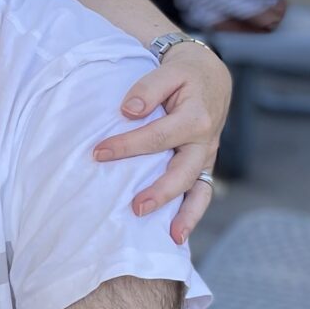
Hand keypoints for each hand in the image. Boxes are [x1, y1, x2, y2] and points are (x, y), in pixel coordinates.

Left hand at [93, 43, 230, 245]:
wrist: (210, 75)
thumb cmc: (183, 74)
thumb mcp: (168, 71)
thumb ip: (147, 88)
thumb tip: (128, 111)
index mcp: (195, 117)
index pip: (157, 136)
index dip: (127, 146)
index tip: (98, 153)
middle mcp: (204, 141)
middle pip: (183, 171)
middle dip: (160, 192)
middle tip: (134, 208)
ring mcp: (206, 156)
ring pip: (199, 189)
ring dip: (184, 214)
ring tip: (170, 237)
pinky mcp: (204, 165)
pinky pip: (202, 193)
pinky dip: (193, 214)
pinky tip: (177, 235)